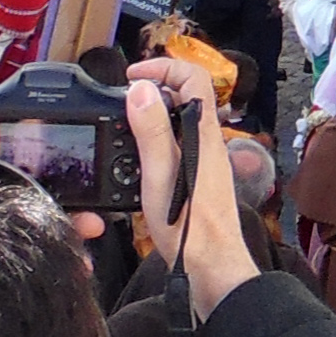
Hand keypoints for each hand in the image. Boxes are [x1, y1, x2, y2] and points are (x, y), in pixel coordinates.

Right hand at [125, 61, 253, 317]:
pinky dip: (158, 141)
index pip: (193, 78)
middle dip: (154, 89)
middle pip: (187, 96)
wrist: (212, 268)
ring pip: (182, 121)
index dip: (163, 68)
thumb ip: (152, 131)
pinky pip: (179, 145)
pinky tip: (138, 162)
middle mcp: (209, 143)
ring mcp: (206, 161)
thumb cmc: (188, 228)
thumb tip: (141, 89)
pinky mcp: (200, 179)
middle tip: (123, 102)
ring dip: (154, 116)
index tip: (132, 78)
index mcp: (202, 135)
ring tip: (125, 129)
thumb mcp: (160, 175)